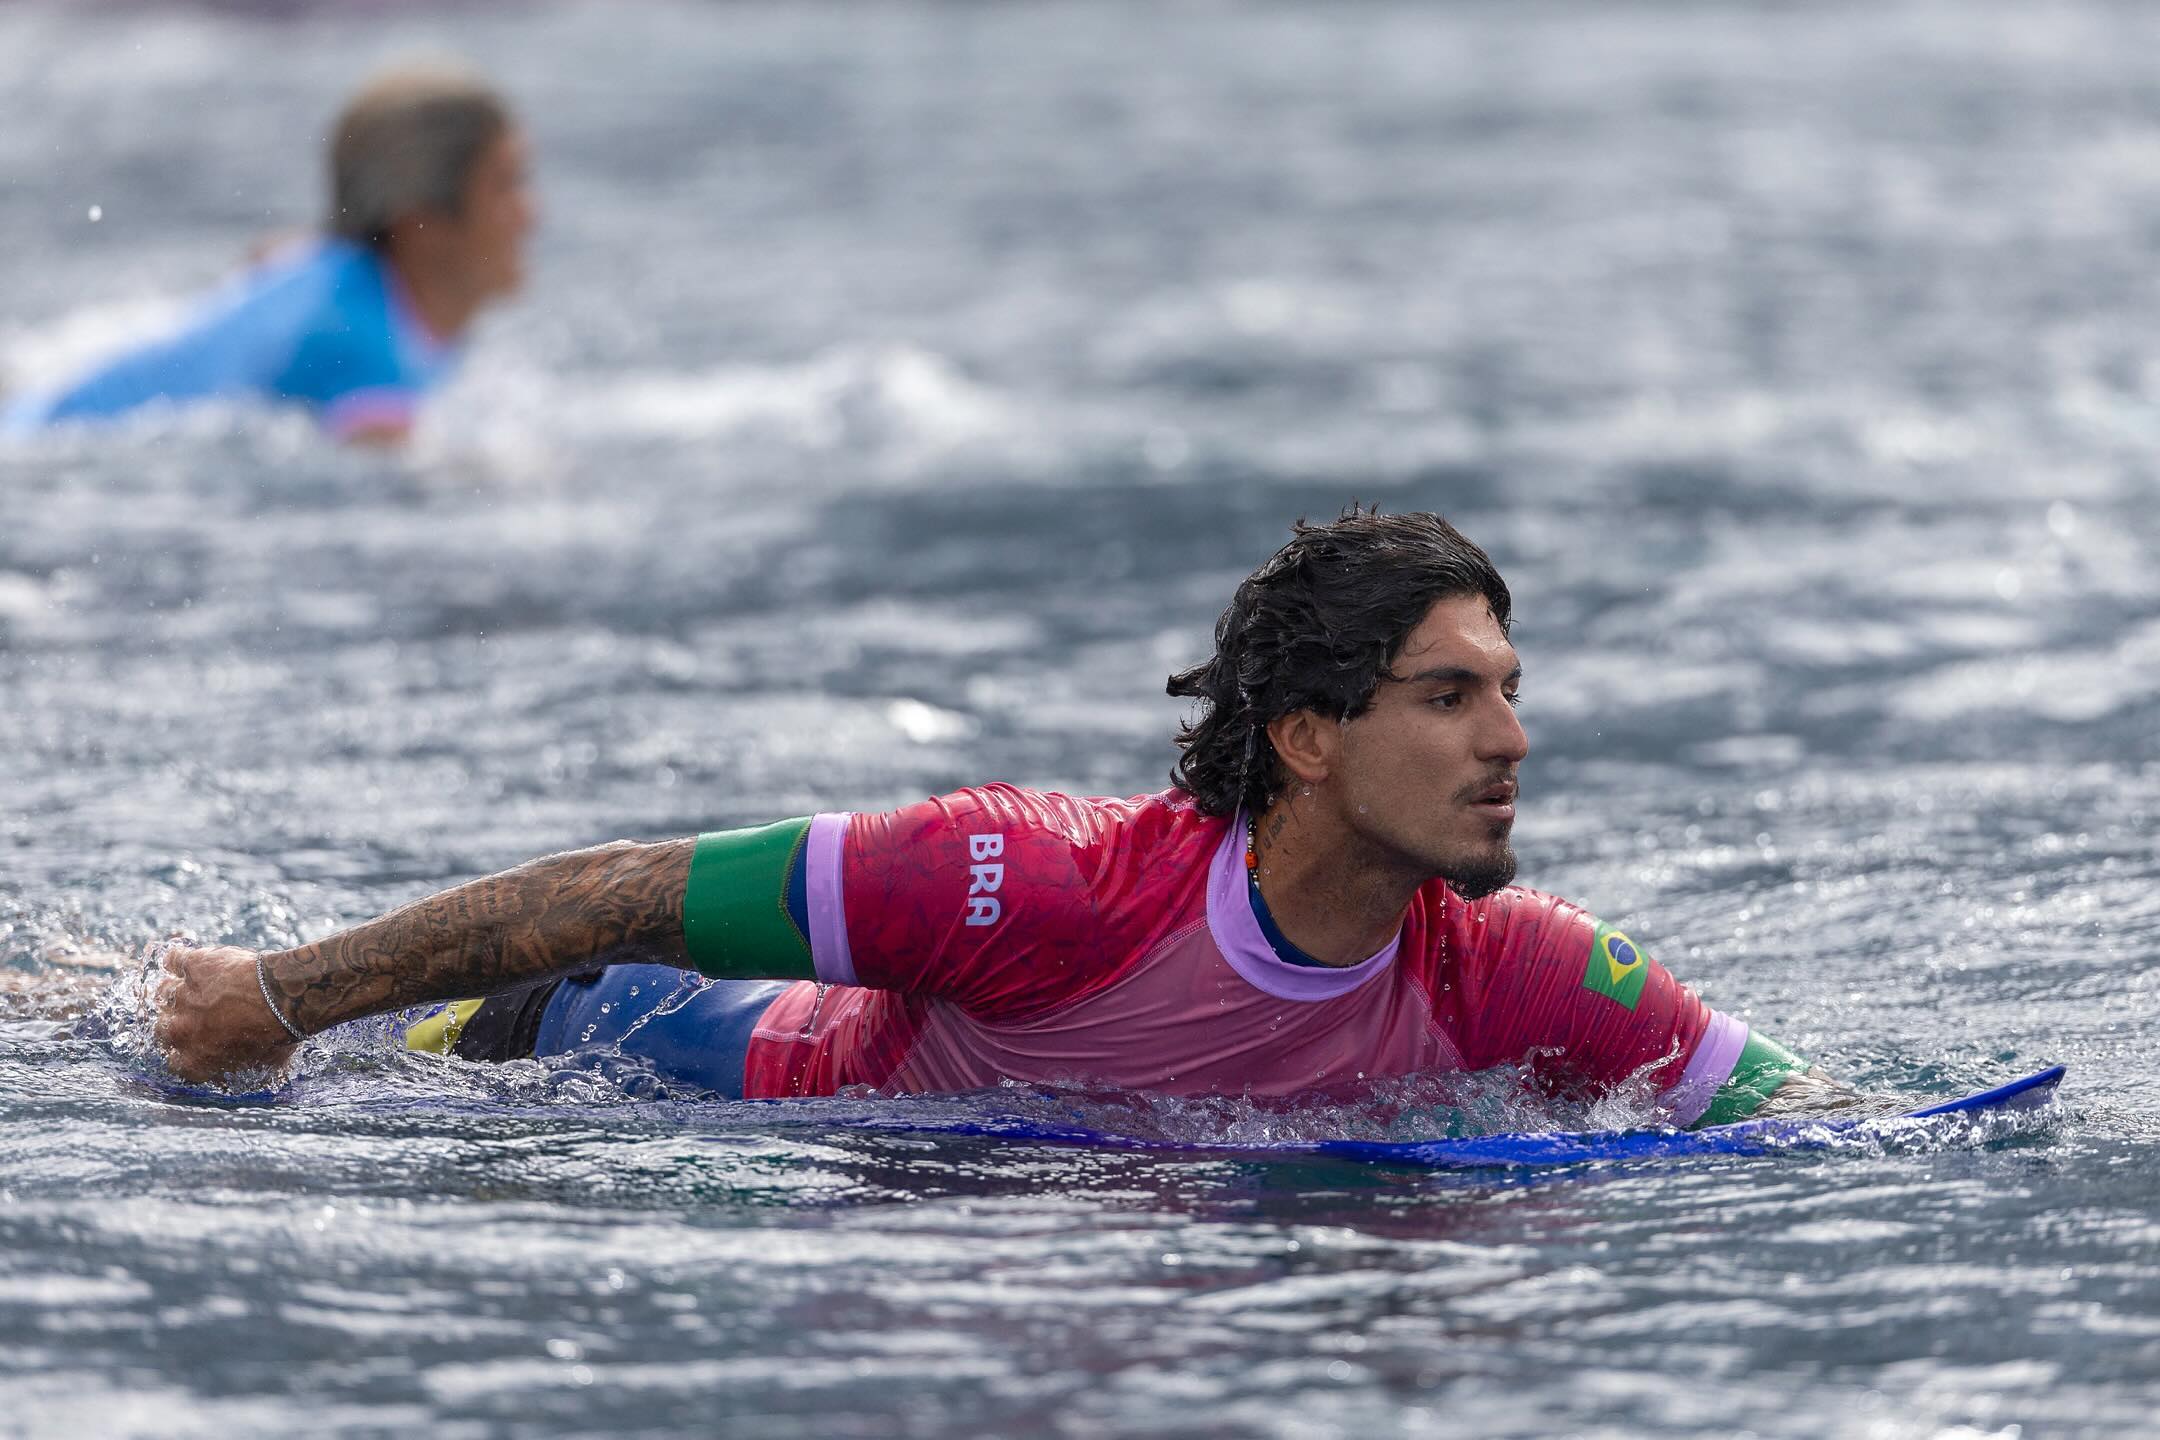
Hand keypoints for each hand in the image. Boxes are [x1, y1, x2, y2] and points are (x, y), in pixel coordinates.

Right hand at [152, 945, 299, 1083]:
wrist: (282, 997)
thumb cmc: (278, 1033)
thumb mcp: (263, 1066)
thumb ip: (244, 1069)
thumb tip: (246, 1072)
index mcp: (194, 1060)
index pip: (175, 1063)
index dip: (187, 1053)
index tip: (199, 1044)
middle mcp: (180, 1031)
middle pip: (164, 1029)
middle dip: (180, 1022)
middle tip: (200, 1014)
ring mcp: (182, 997)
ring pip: (164, 993)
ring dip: (178, 991)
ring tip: (198, 987)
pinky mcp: (192, 966)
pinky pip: (174, 960)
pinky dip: (180, 960)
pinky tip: (191, 962)